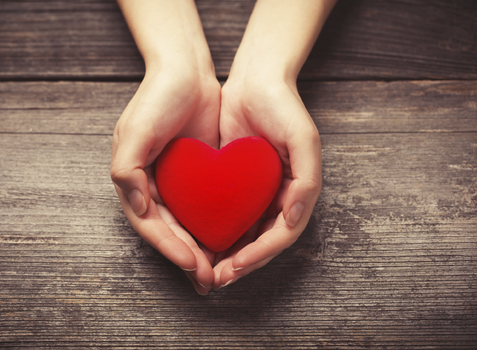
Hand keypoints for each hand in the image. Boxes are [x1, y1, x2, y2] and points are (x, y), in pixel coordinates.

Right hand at [111, 67, 220, 294]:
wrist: (187, 72)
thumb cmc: (157, 98)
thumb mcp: (136, 130)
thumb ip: (127, 169)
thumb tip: (137, 207)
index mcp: (134, 181)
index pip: (151, 225)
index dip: (170, 247)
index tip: (192, 264)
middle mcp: (153, 187)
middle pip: (169, 232)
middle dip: (187, 258)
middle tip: (208, 280)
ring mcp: (176, 184)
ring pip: (188, 227)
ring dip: (201, 251)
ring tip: (219, 272)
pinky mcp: (198, 177)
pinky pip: (205, 209)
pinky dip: (214, 228)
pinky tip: (230, 242)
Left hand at [207, 0, 333, 288]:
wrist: (256, 80)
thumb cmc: (283, 107)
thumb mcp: (303, 139)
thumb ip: (306, 182)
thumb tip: (292, 221)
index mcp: (298, 193)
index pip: (280, 236)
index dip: (258, 256)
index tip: (233, 269)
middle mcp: (278, 197)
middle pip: (260, 242)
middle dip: (240, 263)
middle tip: (214, 279)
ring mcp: (257, 192)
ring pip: (243, 233)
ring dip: (226, 254)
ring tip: (205, 270)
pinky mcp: (237, 183)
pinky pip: (227, 214)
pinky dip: (217, 231)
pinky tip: (199, 239)